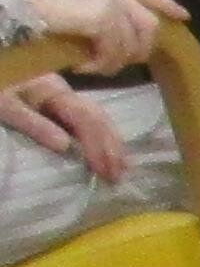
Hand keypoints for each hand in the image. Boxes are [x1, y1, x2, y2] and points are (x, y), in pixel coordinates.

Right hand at [0, 0, 180, 72]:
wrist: (9, 8)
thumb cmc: (28, 11)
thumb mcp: (67, 10)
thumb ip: (94, 17)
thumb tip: (118, 39)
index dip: (164, 4)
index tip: (183, 18)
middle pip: (148, 23)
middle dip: (137, 49)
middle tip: (110, 64)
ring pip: (135, 40)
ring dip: (115, 61)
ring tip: (92, 67)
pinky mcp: (102, 14)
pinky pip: (116, 49)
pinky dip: (101, 63)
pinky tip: (82, 67)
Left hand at [1, 73, 126, 181]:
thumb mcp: (7, 106)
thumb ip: (34, 124)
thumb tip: (66, 146)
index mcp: (54, 90)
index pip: (85, 119)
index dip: (96, 145)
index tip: (103, 170)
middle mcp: (67, 92)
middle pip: (98, 118)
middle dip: (111, 147)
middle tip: (117, 175)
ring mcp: (66, 96)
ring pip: (99, 118)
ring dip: (112, 144)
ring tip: (122, 168)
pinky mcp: (62, 103)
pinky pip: (91, 120)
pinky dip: (104, 137)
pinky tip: (110, 151)